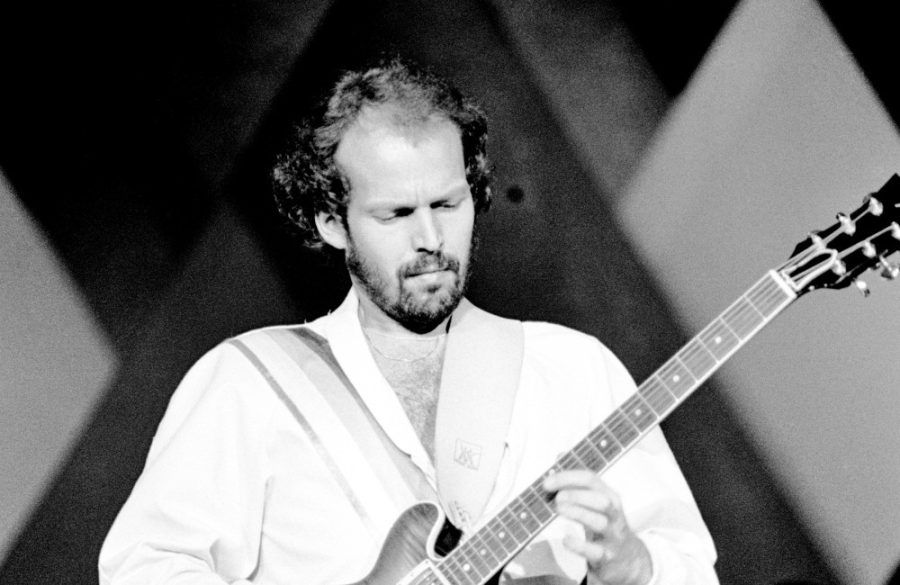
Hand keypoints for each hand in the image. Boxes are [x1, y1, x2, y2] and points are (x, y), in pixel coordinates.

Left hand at [543, 470, 651, 584]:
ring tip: (558, 510)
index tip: (547, 482)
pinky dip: (579, 546)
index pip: (591, 480)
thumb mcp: (595, 500)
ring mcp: (613, 535)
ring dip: (578, 513)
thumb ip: (577, 480)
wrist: (626, 558)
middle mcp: (614, 513)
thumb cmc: (605, 524)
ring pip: (600, 522)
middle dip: (577, 495)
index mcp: (609, 495)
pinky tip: (566, 539)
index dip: (568, 478)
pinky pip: (596, 551)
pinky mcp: (608, 556)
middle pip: (601, 499)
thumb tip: (560, 455)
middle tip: (556, 498)